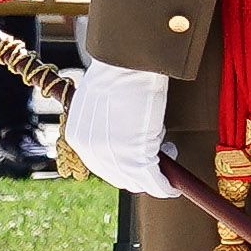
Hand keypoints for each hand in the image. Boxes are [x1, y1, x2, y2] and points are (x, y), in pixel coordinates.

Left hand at [59, 58, 173, 197]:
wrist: (128, 64)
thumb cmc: (118, 75)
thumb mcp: (102, 103)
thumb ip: (107, 126)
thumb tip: (127, 137)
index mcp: (78, 136)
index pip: (100, 165)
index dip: (122, 168)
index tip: (140, 166)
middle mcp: (90, 150)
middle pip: (117, 177)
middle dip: (139, 177)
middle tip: (158, 168)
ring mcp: (111, 155)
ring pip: (136, 181)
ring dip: (154, 182)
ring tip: (167, 175)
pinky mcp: (135, 157)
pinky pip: (152, 181)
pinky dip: (164, 186)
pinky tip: (172, 186)